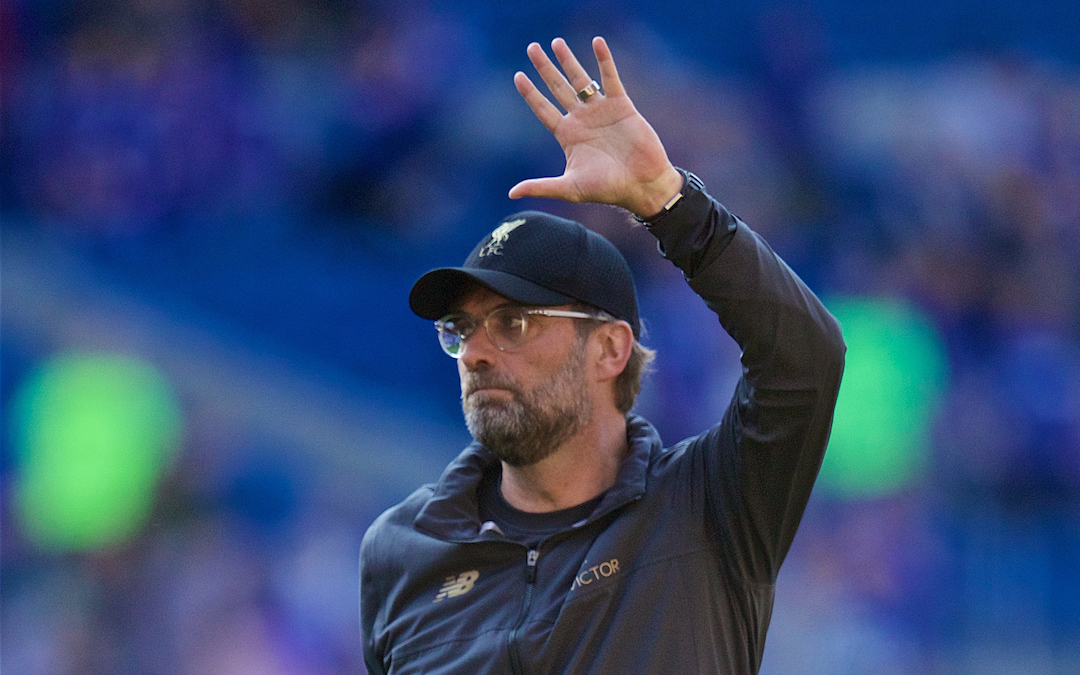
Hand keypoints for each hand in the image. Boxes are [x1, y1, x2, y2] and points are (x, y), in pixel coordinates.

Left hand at [508, 37, 683, 218]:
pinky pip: (610, 78)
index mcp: (568, 135)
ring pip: (581, 80)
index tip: (518, 75)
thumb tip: (511, 193)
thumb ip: (541, 186)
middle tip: (532, 47)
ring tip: (556, 42)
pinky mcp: (621, 105)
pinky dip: (604, 60)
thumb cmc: (607, 189)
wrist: (642, 185)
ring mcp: (601, 111)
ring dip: (569, 60)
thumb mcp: (570, 188)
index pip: (543, 109)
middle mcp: (581, 119)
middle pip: (558, 88)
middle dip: (545, 68)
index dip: (530, 93)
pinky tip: (597, 42)